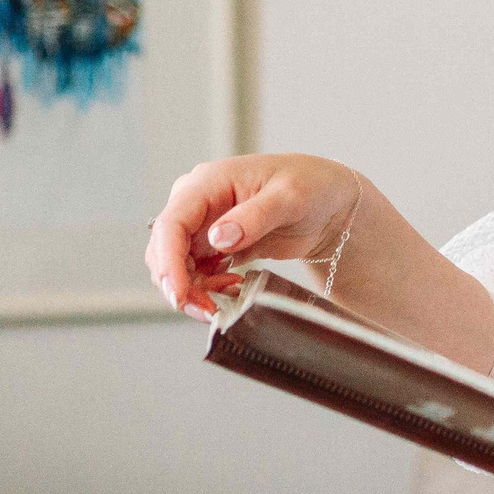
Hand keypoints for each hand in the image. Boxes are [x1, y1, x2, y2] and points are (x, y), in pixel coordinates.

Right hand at [145, 154, 360, 319]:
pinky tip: (234, 287)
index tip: (179, 294)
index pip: (171, 225)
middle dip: (180, 285)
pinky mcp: (212, 246)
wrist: (328, 201)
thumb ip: (255, 216)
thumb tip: (218, 238)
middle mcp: (196, 204)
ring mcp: (202, 225)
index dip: (169, 262)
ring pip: (177, 267)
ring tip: (231, 293)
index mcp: (206, 183)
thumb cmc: (311, 187)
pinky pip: (196, 274)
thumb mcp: (290, 197)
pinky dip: (208, 288)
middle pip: (164, 251)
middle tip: (209, 310)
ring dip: (195, 290)